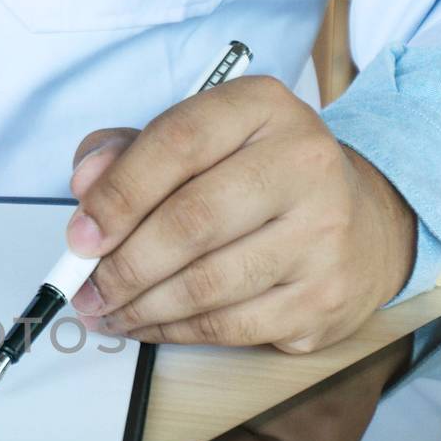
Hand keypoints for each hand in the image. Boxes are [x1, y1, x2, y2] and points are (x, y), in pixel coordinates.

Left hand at [66, 76, 416, 353]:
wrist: (360, 223)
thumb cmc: (257, 178)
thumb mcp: (200, 141)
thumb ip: (131, 152)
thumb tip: (85, 185)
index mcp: (263, 108)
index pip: (180, 142)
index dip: (119, 194)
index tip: (80, 236)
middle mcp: (304, 163)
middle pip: (192, 221)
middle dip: (123, 265)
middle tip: (85, 287)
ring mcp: (323, 234)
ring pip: (206, 284)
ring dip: (140, 306)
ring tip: (106, 309)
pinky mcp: (324, 298)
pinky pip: (229, 327)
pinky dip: (173, 332)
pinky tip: (146, 325)